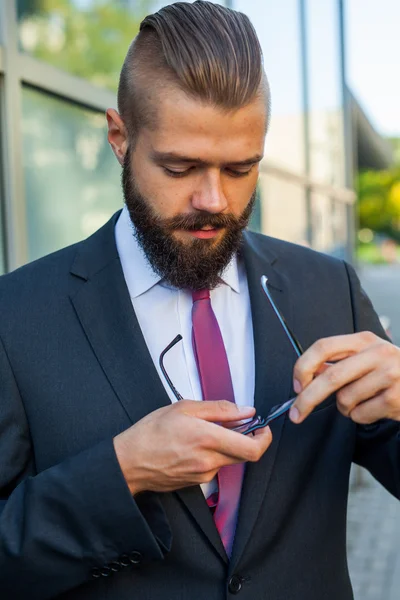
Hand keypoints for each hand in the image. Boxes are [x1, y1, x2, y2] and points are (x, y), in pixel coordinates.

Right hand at [113, 400, 272, 494]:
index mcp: (207, 439)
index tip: (263, 427)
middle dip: (248, 439)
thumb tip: (245, 410)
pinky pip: (215, 467)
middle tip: (239, 424)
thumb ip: (219, 409)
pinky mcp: (197, 482)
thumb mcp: (184, 408)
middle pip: (245, 455)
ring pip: (229, 460)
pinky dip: (214, 454)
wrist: (129, 462)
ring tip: (207, 431)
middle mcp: (209, 461)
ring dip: (228, 446)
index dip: (264, 439)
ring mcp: (204, 475)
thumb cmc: (151, 432)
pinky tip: (195, 445)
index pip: (252, 449)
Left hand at [289, 332, 399, 424]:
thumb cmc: (390, 370)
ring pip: (344, 399)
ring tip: (360, 401)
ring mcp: (389, 375)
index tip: (296, 385)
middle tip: (296, 414)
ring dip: (344, 408)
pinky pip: (360, 414)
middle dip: (307, 399)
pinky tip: (374, 408)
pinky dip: (360, 416)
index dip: (303, 366)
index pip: (323, 346)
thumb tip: (305, 374)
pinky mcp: (396, 398)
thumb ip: (337, 362)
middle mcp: (377, 353)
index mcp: (363, 340)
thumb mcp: (365, 357)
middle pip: (330, 377)